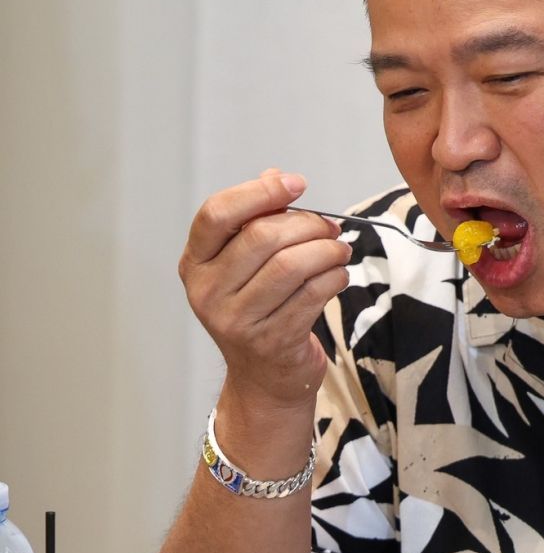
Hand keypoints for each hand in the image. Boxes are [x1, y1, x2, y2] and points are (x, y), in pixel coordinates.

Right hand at [179, 168, 351, 411]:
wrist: (264, 376)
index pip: (216, 214)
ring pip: (291, 265)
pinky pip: (313, 294)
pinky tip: (338, 275)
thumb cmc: (260, 307)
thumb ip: (258, 218)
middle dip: (307, 224)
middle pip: (262, 236)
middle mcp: (207, 291)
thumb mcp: (245, 264)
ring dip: (327, 250)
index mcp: (196, 263)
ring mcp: (236, 320)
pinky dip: (334, 277)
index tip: (297, 183)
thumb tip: (276, 176)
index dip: (260, 192)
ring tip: (339, 250)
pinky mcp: (272, 340)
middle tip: (331, 227)